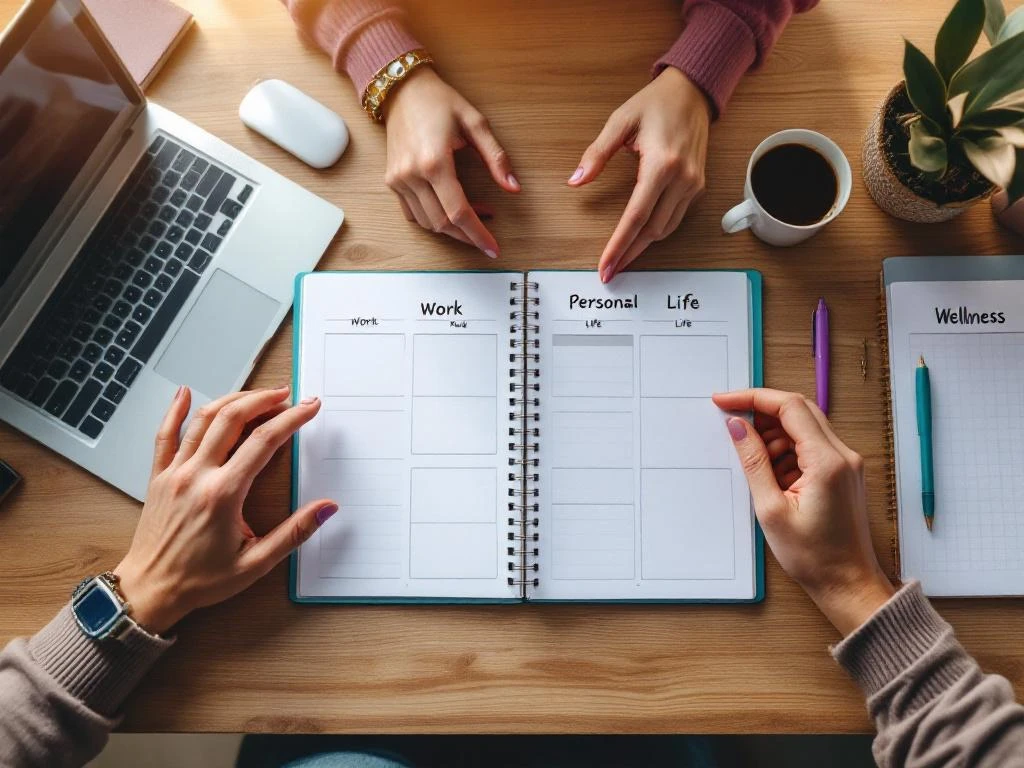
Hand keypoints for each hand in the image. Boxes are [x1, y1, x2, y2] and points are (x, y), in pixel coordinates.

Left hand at [113, 386, 337, 634]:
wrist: (149, 590)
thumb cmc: (200, 581)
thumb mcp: (255, 564)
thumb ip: (294, 533)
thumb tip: (327, 509)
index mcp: (223, 494)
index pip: (264, 442)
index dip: (292, 419)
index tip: (309, 408)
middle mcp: (197, 475)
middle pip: (233, 419)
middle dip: (264, 400)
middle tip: (287, 395)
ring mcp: (174, 473)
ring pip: (203, 420)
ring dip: (232, 399)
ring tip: (256, 395)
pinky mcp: (158, 477)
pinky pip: (165, 435)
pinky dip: (175, 410)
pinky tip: (185, 392)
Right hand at [383, 67, 519, 256]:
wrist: (401, 90)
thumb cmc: (440, 102)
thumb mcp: (475, 123)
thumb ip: (497, 158)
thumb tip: (513, 188)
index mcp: (435, 162)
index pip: (459, 212)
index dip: (478, 235)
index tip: (493, 249)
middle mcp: (412, 175)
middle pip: (443, 224)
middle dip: (468, 235)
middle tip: (488, 235)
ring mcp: (399, 181)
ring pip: (428, 223)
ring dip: (453, 228)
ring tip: (474, 215)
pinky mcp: (392, 181)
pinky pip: (413, 214)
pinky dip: (434, 220)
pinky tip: (450, 210)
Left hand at [569, 67, 709, 282]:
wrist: (693, 91)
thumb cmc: (656, 103)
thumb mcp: (620, 121)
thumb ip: (596, 154)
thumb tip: (575, 181)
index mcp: (662, 163)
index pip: (636, 216)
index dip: (619, 245)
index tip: (605, 264)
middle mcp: (683, 178)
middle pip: (653, 230)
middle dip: (629, 253)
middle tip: (608, 271)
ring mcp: (694, 184)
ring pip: (666, 229)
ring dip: (643, 247)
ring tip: (620, 259)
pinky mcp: (697, 186)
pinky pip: (675, 218)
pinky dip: (656, 232)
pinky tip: (639, 238)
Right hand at [712, 388, 895, 635]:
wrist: (848, 584)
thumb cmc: (815, 557)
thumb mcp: (771, 509)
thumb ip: (754, 462)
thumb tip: (738, 427)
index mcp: (827, 462)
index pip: (789, 407)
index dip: (752, 398)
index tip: (724, 401)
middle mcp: (842, 455)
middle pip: (798, 410)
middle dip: (761, 413)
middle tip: (731, 424)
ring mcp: (845, 463)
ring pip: (803, 427)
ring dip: (773, 436)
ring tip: (755, 466)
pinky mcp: (842, 473)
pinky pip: (810, 446)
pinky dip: (786, 452)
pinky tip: (772, 477)